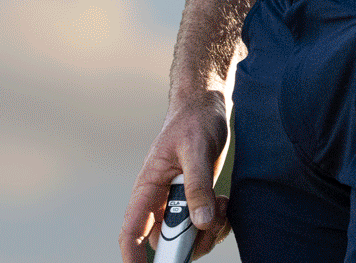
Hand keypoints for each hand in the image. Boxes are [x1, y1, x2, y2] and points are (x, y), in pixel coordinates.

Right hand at [120, 96, 232, 260]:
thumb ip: (198, 187)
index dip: (132, 256)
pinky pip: (202, 228)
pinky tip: (223, 202)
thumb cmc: (193, 123)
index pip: (131, 229)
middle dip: (190, 242)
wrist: (205, 107)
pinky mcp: (195, 201)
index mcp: (148, 186)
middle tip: (212, 220)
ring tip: (221, 204)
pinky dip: (217, 224)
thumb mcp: (196, 151)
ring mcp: (178, 202)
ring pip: (186, 238)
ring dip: (208, 232)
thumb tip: (200, 222)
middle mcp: (159, 199)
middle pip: (166, 241)